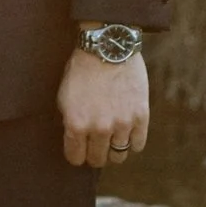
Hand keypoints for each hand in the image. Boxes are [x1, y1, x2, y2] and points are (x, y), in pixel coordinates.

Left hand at [60, 44, 149, 173]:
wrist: (108, 47)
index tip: (80, 148)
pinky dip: (132, 142)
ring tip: (112, 137)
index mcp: (76, 124)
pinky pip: (138, 145)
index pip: (76, 158)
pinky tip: (127, 133)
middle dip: (95, 154)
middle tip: (96, 143)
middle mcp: (99, 129)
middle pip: (98, 160)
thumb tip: (76, 140)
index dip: (77, 154)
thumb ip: (70, 122)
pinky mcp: (141, 117)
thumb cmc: (82, 69)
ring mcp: (122, 124)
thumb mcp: (64, 97)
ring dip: (114, 149)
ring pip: (119, 156)